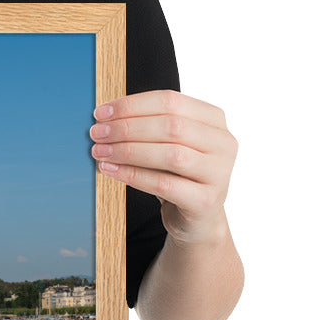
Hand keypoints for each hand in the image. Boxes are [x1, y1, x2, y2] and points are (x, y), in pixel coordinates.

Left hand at [89, 89, 237, 245]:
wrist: (197, 218)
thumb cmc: (177, 175)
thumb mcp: (167, 144)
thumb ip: (146, 126)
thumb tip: (104, 117)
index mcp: (213, 120)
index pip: (170, 101)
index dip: (132, 105)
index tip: (101, 112)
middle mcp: (223, 143)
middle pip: (171, 126)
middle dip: (127, 128)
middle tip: (97, 133)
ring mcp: (219, 173)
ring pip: (170, 154)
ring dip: (128, 151)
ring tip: (100, 152)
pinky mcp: (206, 201)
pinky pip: (164, 184)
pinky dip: (133, 175)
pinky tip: (111, 170)